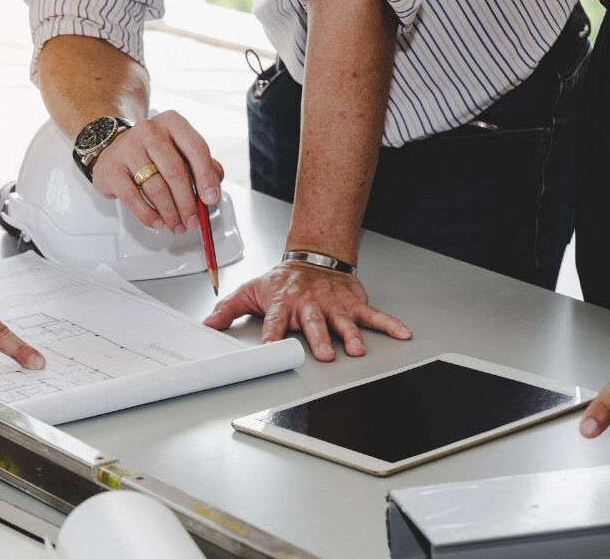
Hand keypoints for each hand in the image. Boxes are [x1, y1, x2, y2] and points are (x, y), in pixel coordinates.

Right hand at [92, 111, 223, 234]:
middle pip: (175, 171)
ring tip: (176, 224)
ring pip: (156, 187)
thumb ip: (203, 166)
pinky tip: (157, 222)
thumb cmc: (152, 152)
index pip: (196, 149)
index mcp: (172, 123)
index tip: (211, 199)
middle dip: (187, 203)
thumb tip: (212, 192)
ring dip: (170, 213)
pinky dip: (148, 215)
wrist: (113, 147)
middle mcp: (149, 130)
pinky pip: (133, 198)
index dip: (206, 178)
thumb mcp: (180, 151)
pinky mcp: (112, 168)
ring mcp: (128, 148)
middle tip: (192, 220)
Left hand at [203, 262, 411, 360]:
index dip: (272, 336)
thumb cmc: (282, 280)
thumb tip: (207, 324)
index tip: (271, 349)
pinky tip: (402, 333)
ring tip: (358, 349)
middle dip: (319, 337)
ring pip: (343, 320)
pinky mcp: (352, 301)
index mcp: (282, 303)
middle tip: (325, 352)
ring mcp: (332, 303)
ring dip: (351, 334)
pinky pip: (373, 314)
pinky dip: (389, 323)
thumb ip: (228, 309)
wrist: (312, 257)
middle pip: (313, 322)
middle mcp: (308, 304)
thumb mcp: (250, 290)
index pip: (275, 322)